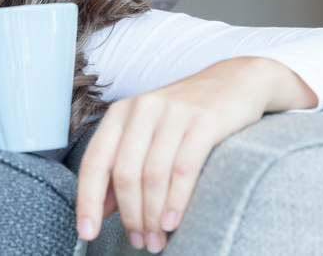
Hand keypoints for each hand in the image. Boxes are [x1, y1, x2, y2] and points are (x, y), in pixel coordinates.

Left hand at [75, 57, 315, 252]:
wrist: (236, 82)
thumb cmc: (186, 114)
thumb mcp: (148, 133)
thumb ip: (123, 166)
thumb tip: (100, 208)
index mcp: (121, 113)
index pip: (94, 161)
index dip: (87, 200)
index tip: (86, 232)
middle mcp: (142, 109)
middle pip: (124, 173)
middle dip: (130, 215)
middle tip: (140, 241)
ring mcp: (173, 112)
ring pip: (153, 174)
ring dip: (152, 215)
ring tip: (156, 239)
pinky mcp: (204, 121)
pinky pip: (184, 168)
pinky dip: (175, 201)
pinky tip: (172, 222)